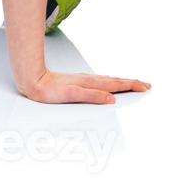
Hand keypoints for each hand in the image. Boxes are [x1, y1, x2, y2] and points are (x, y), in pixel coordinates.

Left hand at [18, 69, 151, 104]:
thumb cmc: (48, 89)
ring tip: (133, 82)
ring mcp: (83, 80)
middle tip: (146, 85)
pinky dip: (110, 82)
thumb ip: (91, 96)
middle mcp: (88, 79)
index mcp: (90, 83)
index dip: (131, 85)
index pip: (115, 84)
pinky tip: (108, 84)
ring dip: (122, 81)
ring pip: (108, 80)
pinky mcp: (77, 81)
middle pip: (115, 80)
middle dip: (131, 82)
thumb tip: (111, 98)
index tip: (145, 87)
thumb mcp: (71, 94)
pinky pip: (99, 81)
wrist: (31, 79)